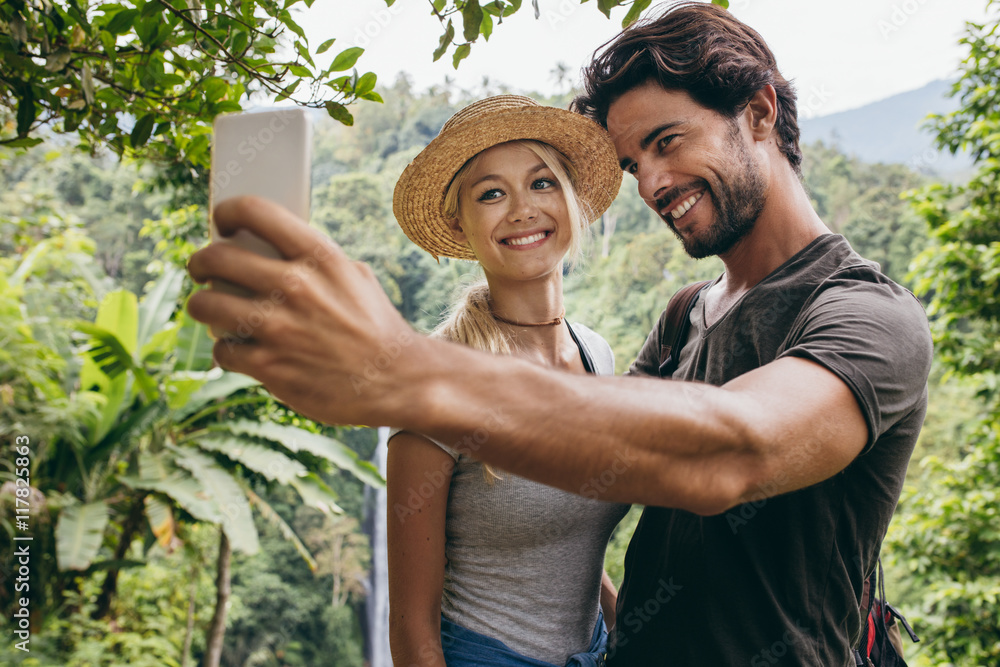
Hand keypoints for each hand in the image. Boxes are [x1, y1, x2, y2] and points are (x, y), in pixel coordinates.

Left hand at [187, 196, 419, 424]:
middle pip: (217, 258)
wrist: (397, 381)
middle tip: (201, 269)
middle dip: (200, 262)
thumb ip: (316, 261)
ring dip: (201, 306)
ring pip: (206, 304)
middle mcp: (297, 286)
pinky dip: (226, 351)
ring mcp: (280, 328)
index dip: (228, 211)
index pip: (255, 212)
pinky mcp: (270, 366)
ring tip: (207, 308)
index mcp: (320, 257)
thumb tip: (274, 246)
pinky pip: (221, 350)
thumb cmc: (375, 327)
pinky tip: (239, 351)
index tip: (222, 222)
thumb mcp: (355, 277)